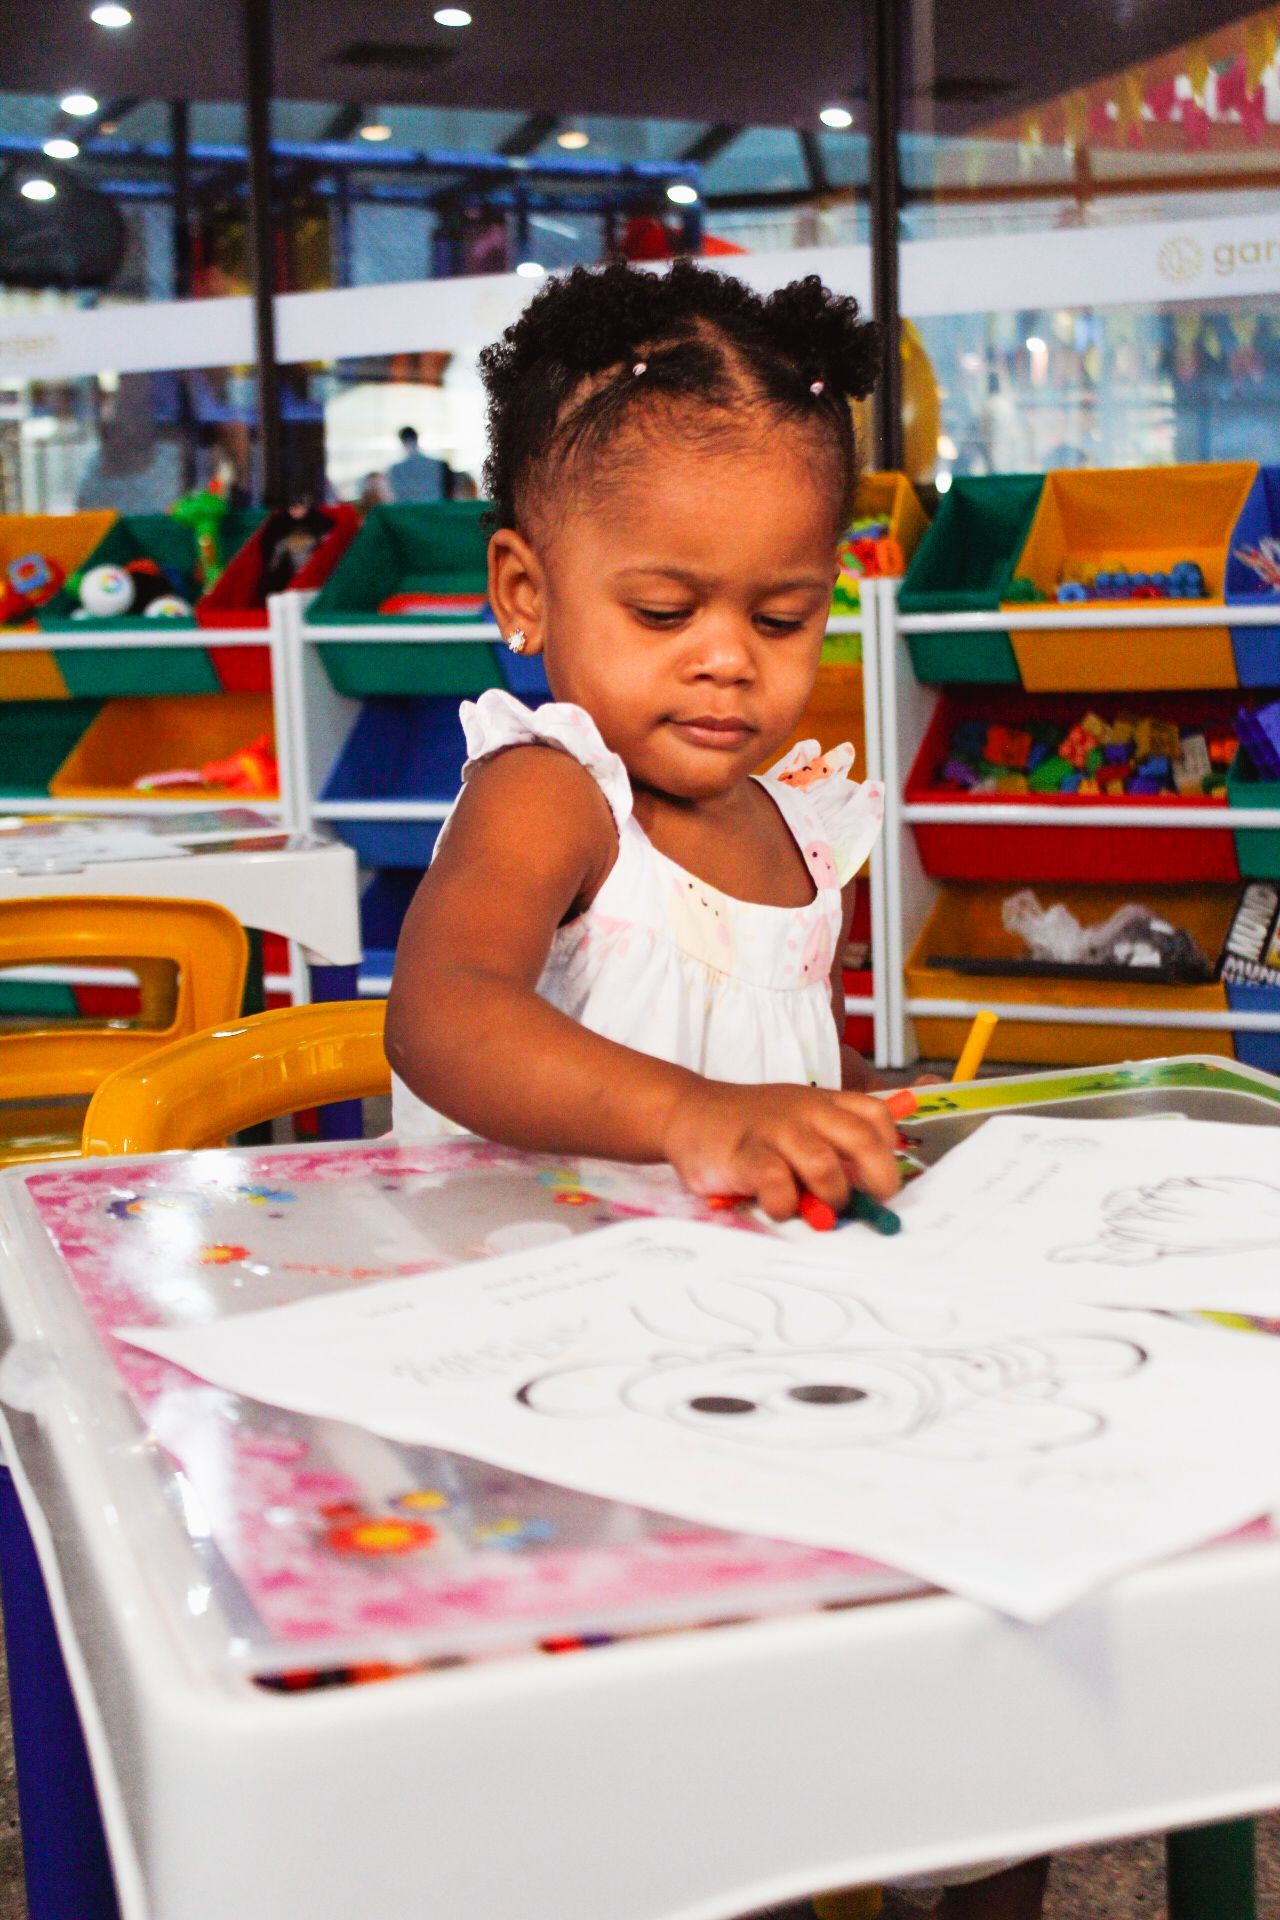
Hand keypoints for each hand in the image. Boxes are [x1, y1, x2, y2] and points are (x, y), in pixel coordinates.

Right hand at [662, 1080, 900, 1223]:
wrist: (688, 1112)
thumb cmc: (749, 1128)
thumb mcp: (795, 1122)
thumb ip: (828, 1148)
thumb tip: (864, 1195)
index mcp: (822, 1103)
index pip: (874, 1116)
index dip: (888, 1149)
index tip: (880, 1178)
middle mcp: (805, 1111)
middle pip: (861, 1139)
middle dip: (878, 1178)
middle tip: (870, 1203)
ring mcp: (774, 1130)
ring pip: (823, 1164)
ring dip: (830, 1195)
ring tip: (818, 1208)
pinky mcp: (744, 1154)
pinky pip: (776, 1183)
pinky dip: (784, 1204)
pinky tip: (777, 1206)